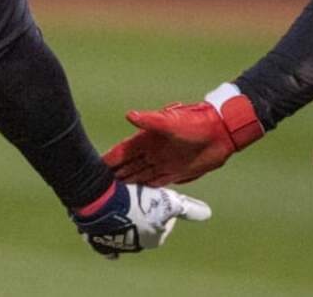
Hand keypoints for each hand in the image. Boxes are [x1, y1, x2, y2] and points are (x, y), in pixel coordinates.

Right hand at [70, 181, 211, 258]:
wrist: (105, 204)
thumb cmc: (139, 202)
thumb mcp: (169, 202)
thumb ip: (188, 208)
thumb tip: (208, 213)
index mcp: (154, 239)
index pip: (165, 221)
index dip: (163, 205)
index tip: (158, 194)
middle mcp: (136, 244)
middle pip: (144, 225)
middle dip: (144, 212)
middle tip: (140, 195)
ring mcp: (116, 242)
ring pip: (124, 229)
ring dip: (125, 218)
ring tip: (123, 199)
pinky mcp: (98, 238)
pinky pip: (103, 236)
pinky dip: (106, 231)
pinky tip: (106, 225)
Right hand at [102, 83, 264, 186]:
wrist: (220, 133)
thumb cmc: (195, 123)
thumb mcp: (171, 122)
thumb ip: (150, 121)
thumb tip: (130, 115)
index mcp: (147, 139)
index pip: (122, 151)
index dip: (109, 159)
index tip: (92, 166)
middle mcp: (151, 152)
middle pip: (127, 166)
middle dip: (112, 175)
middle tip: (95, 188)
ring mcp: (162, 162)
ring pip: (138, 176)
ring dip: (126, 184)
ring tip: (110, 196)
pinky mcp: (173, 173)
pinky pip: (154, 183)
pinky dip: (143, 189)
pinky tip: (134, 197)